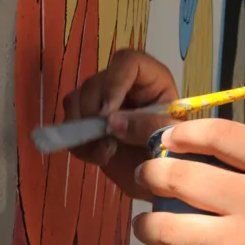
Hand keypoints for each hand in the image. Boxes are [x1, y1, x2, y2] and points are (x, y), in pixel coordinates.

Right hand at [61, 49, 179, 198]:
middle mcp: (126, 86)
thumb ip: (148, 127)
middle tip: (107, 141)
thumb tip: (112, 120)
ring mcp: (105, 102)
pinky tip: (98, 157)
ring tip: (105, 152)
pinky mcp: (89, 122)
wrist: (161, 182)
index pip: (129, 61)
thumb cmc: (174, 155)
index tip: (108, 112)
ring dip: (83, 128)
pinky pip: (70, 122)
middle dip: (95, 112)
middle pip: (97, 81)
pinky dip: (78, 143)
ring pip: (77, 98)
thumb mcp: (171, 140)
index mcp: (153, 81)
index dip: (114, 82)